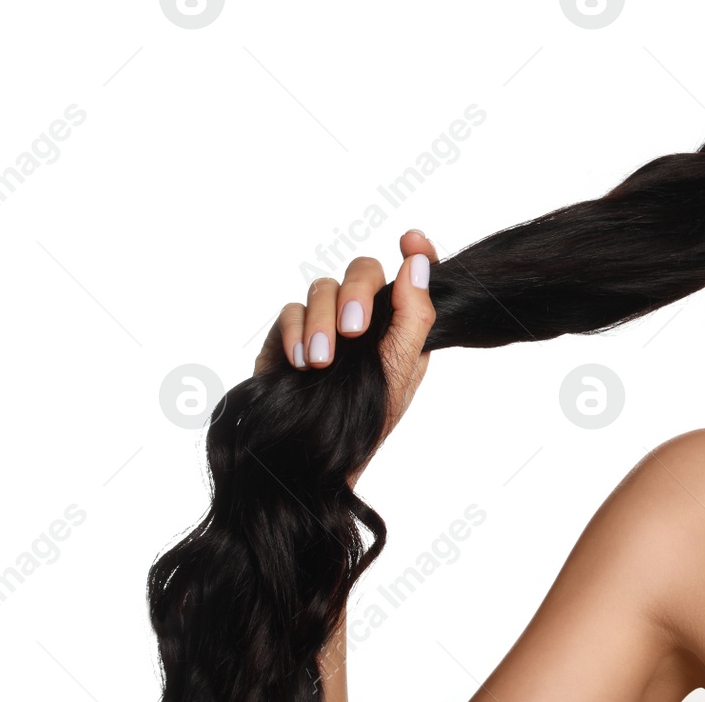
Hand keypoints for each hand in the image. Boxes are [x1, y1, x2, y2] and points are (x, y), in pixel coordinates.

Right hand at [254, 229, 438, 487]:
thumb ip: (414, 317)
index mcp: (401, 326)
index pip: (410, 275)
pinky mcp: (287, 338)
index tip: (412, 241)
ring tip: (322, 361)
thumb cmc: (365, 425)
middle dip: (358, 293)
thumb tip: (417, 264)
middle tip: (355, 330)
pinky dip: (295, 331)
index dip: (416, 252)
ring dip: (322, 320)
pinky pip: (289, 311)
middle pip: (362, 271)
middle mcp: (364, 320)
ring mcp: (324, 326)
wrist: (312, 464)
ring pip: (321, 287)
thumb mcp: (401, 373)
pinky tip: (301, 362)